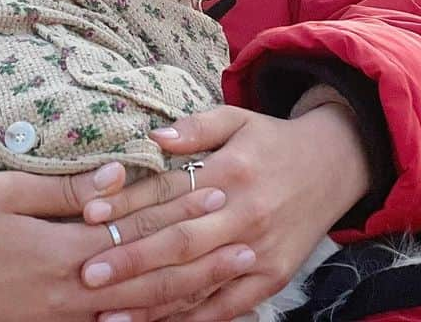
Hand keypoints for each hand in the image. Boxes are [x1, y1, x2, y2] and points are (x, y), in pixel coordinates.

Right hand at [0, 161, 257, 321]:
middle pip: (151, 272)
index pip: (137, 225)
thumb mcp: (5, 194)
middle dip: (201, 253)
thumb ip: (66, 191)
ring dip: (189, 291)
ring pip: (141, 309)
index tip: (215, 187)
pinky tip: (177, 313)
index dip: (178, 206)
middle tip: (245, 236)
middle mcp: (73, 291)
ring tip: (228, 275)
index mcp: (63, 249)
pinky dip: (152, 320)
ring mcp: (64, 320)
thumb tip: (116, 175)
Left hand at [79, 105, 370, 321]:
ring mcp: (260, 251)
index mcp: (231, 172)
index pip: (171, 193)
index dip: (128, 204)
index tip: (89, 215)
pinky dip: (192, 319)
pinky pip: (227, 307)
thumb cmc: (272, 139)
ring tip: (108, 311)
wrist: (335, 164)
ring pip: (198, 281)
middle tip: (86, 274)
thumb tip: (154, 136)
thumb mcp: (237, 119)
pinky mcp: (274, 278)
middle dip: (130, 260)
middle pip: (179, 242)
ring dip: (152, 300)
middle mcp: (245, 214)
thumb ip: (196, 127)